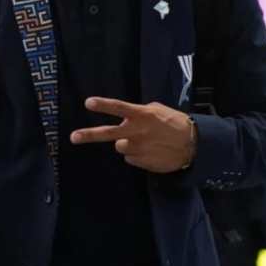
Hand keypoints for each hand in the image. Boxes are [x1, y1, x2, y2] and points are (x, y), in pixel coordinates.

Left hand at [70, 96, 195, 172]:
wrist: (192, 145)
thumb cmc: (174, 122)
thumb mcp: (157, 110)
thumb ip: (140, 113)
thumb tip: (127, 117)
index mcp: (142, 115)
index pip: (119, 108)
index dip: (103, 105)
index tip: (88, 103)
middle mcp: (136, 132)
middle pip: (108, 133)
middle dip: (89, 135)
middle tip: (73, 137)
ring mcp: (137, 149)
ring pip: (120, 146)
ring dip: (128, 143)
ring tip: (145, 141)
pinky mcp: (140, 162)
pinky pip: (130, 157)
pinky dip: (136, 153)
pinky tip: (149, 150)